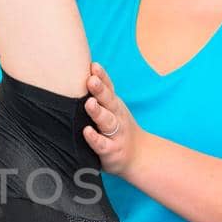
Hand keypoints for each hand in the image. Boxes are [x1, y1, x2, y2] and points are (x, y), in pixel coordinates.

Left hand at [82, 62, 140, 176]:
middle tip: (90, 80)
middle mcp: (117, 116)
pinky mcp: (111, 150)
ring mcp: (115, 134)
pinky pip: (102, 144)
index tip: (93, 65)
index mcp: (114, 105)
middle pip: (109, 101)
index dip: (102, 76)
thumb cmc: (118, 129)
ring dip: (98, 112)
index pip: (108, 87)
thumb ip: (100, 95)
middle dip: (100, 89)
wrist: (139, 156)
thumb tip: (82, 74)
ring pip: (107, 121)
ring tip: (89, 103)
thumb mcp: (113, 110)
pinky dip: (94, 138)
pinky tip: (86, 131)